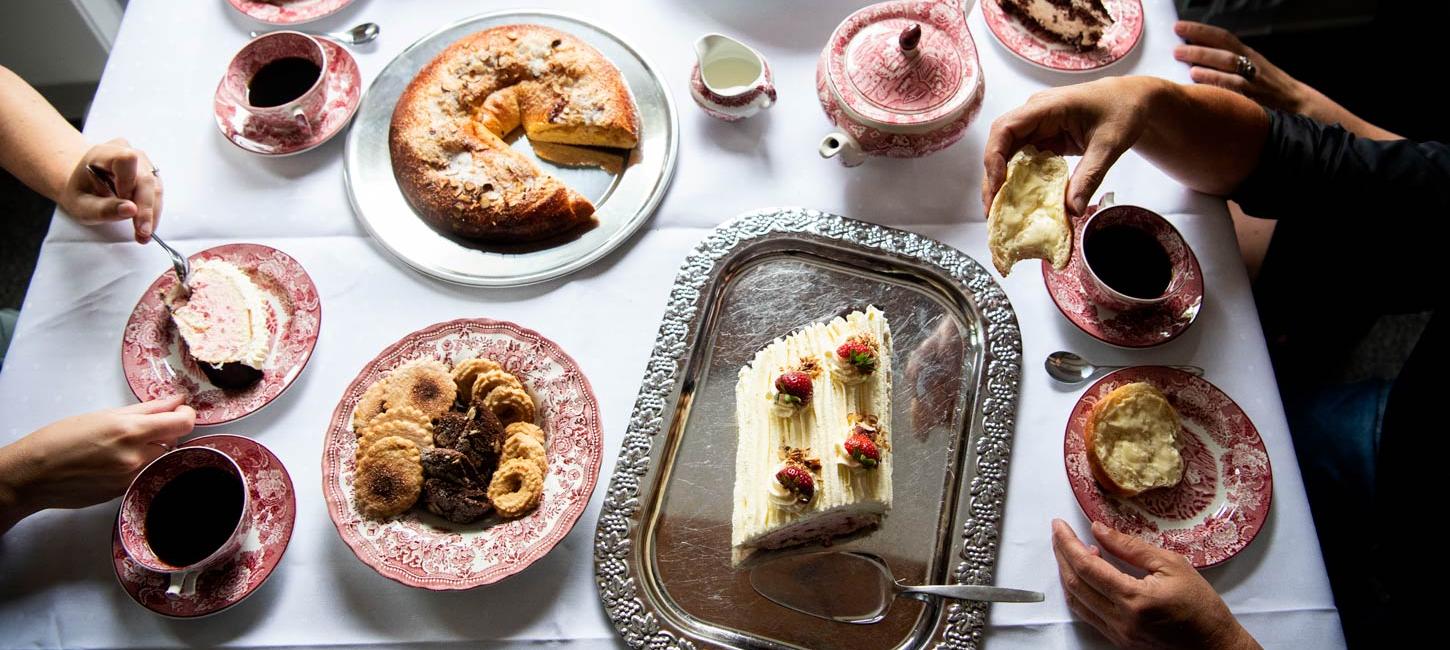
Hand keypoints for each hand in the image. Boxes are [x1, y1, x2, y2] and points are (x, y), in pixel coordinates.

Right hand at [0, 396, 193, 531]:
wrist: (34, 475)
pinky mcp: (125, 492)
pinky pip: (145, 473)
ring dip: (152, 450)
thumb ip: (147, 409)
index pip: (183, 423)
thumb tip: (177, 400)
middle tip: (142, 427)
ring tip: (123, 445)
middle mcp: (136, 457)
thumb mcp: (104, 415)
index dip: (185, 415)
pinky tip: (115, 461)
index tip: (178, 411)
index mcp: (130, 431)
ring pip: (160, 459)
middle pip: (173, 441)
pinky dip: (139, 465)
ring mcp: (132, 478)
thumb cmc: (61, 438)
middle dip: (164, 432)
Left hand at [60, 138, 163, 243]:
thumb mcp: (81, 205)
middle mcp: (126, 152)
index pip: (126, 159)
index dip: (129, 183)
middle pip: (145, 179)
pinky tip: (145, 226)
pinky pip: (157, 193)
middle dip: (145, 209)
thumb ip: (103, 209)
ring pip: (155, 188)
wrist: (85, 185)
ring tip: (142, 235)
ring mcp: (141, 162)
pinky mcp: (150, 174)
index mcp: (103, 154)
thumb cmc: (81, 193)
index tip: (126, 206)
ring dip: (151, 213)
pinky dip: (152, 212)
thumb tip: (131, 210)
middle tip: (141, 233)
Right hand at [982, 77, 1164, 215]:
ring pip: (1008, 155)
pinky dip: (1019, 181)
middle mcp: (1034, 115)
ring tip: (1000, 211)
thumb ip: (1089, 176)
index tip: (997, 187)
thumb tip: (1073, 211)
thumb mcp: (1109, 145)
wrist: (1134, 100)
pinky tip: (1019, 201)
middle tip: (992, 210)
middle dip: (993, 178)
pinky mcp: (1044, 139)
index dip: (995, 158)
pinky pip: (1024, 161)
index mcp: (1046, 107)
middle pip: (1000, 145)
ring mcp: (1038, 127)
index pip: (1005, 129)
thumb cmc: (1123, 111)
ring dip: (1002, 182)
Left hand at [1050, 519, 1260, 649]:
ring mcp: (1117, 633)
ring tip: (1072, 551)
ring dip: (1067, 574)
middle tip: (1059, 533)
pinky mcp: (1119, 640)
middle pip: (1075, 583)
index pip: (1087, 567)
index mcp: (1134, 599)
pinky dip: (1080, 592)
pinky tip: (1087, 576)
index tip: (1059, 525)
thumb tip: (1098, 530)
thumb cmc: (1201, 606)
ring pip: (1076, 601)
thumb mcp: (1172, 565)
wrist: (1214, 645)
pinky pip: (1087, 614)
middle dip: (1062, 555)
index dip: (1068, 543)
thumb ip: (1131, 547)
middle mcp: (1120, 620)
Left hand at [1172, 21, 1306, 113]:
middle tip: (1176, 50)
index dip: (1200, 30)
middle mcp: (1251, 65)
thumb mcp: (1250, 66)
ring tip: (1189, 69)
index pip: (1223, 37)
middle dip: (1200, 50)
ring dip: (1209, 69)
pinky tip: (1204, 91)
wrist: (1295, 104)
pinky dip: (1220, 89)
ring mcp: (1253, 82)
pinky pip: (1235, 92)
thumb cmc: (1266, 85)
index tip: (1179, 27)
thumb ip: (1225, 60)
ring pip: (1231, 72)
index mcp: (1248, 54)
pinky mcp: (1254, 100)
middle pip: (1224, 53)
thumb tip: (1192, 53)